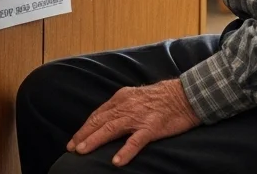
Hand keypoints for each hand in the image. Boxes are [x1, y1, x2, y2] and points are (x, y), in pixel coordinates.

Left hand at [67, 79, 199, 166]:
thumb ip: (122, 106)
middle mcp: (126, 106)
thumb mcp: (136, 97)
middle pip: (100, 121)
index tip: (74, 140)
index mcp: (122, 98)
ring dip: (95, 140)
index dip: (85, 127)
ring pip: (112, 129)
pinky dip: (125, 151)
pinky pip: (136, 141)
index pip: (98, 114)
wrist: (184, 95)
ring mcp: (138, 117)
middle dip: (84, 135)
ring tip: (83, 151)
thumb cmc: (161, 98)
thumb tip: (106, 119)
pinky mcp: (152, 127)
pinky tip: (116, 161)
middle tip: (72, 148)